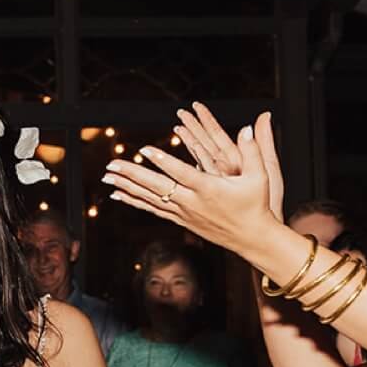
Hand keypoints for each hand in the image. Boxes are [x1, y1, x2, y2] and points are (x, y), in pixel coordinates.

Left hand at [102, 110, 286, 247]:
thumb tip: (247, 127)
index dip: (163, 161)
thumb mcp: (260, 177)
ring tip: (106, 177)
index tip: (145, 149)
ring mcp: (184, 213)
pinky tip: (119, 195)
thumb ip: (253, 150)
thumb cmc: (257, 205)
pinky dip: (135, 201)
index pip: (181, 172)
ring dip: (127, 187)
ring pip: (150, 198)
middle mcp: (192, 202)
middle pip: (156, 186)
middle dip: (132, 175)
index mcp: (209, 189)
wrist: (252, 239)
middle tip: (110, 165)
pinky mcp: (181, 220)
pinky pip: (153, 209)